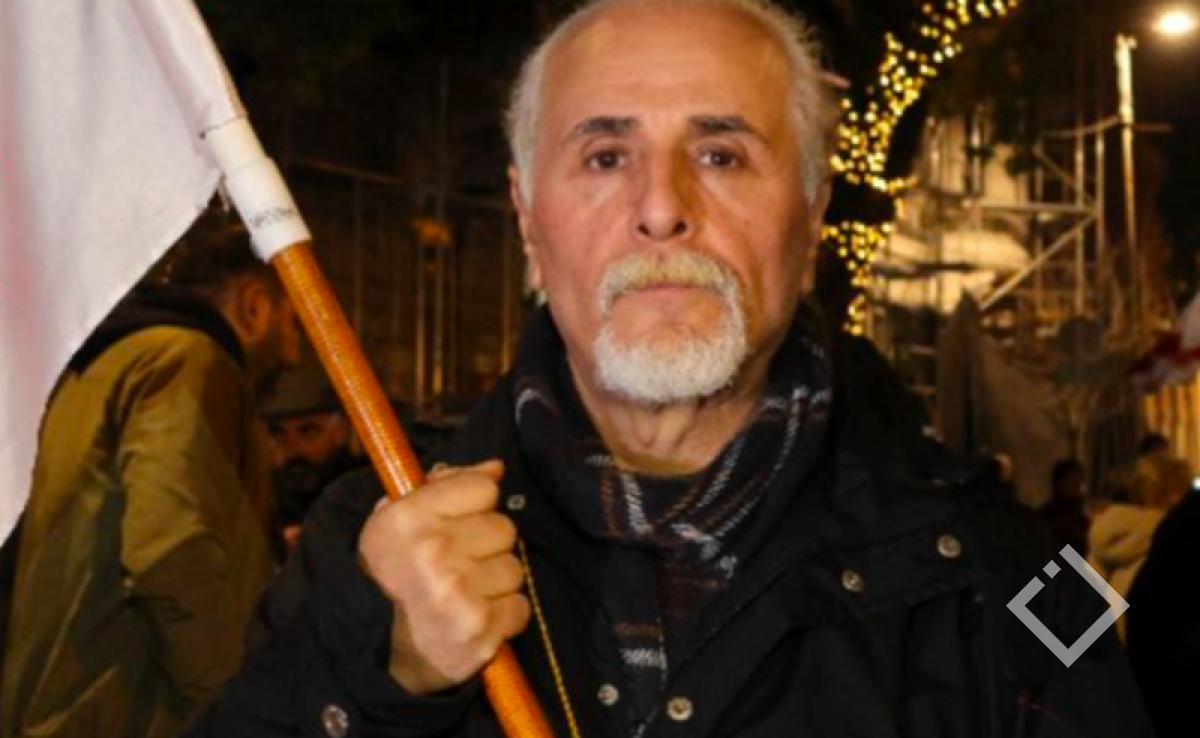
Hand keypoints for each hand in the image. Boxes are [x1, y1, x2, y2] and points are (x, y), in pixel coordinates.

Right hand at [358, 460, 529, 694]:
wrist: (383, 649)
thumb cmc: (398, 573)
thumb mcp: (402, 519)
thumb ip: (448, 484)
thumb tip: (496, 468)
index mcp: (407, 518)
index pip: (483, 488)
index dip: (475, 505)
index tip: (456, 523)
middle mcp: (431, 552)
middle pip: (504, 528)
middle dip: (487, 545)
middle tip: (460, 564)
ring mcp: (456, 593)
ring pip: (514, 568)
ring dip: (496, 582)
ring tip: (467, 593)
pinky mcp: (479, 629)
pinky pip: (520, 606)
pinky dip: (504, 615)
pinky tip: (476, 616)